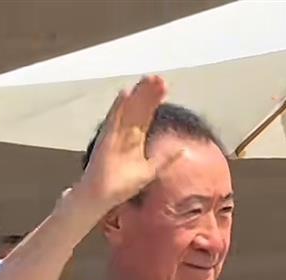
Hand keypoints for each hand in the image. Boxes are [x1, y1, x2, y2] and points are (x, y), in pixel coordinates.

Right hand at [74, 75, 184, 208]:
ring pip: (128, 110)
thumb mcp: (150, 170)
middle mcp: (125, 133)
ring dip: (137, 96)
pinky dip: (118, 108)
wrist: (102, 196)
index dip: (155, 101)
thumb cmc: (122, 184)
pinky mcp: (106, 140)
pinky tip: (125, 94)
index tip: (165, 86)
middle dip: (148, 93)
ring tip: (147, 79)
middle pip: (138, 108)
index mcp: (135, 138)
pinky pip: (112, 121)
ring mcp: (114, 135)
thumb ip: (165, 160)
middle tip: (159, 77)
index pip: (147, 115)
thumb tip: (183, 151)